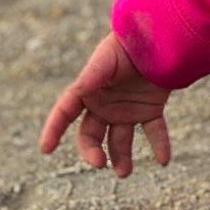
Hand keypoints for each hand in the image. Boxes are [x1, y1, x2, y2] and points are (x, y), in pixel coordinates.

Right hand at [39, 32, 171, 177]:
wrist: (158, 36)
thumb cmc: (127, 45)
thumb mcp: (107, 59)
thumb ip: (94, 76)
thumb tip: (80, 90)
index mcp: (88, 91)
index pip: (64, 113)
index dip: (53, 130)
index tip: (46, 149)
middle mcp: (104, 105)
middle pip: (91, 135)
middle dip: (92, 151)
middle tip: (99, 163)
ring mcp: (127, 110)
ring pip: (120, 141)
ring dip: (121, 158)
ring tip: (124, 172)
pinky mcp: (150, 110)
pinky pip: (154, 132)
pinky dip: (160, 146)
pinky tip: (164, 160)